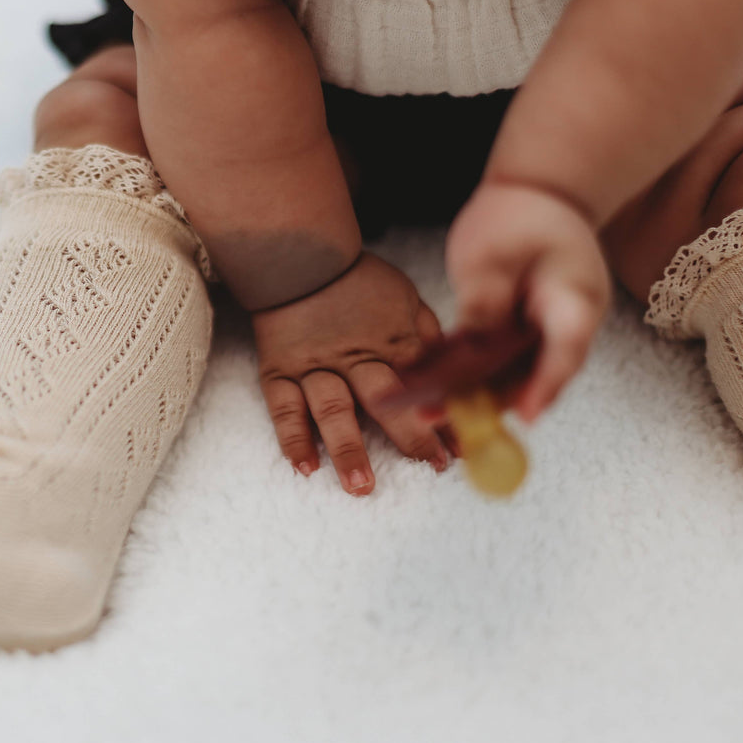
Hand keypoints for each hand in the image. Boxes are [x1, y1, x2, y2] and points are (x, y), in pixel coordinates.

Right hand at [252, 253, 450, 494]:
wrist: (298, 258)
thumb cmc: (358, 280)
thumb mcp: (405, 299)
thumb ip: (427, 337)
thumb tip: (458, 370)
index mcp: (389, 341)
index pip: (424, 384)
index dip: (445, 415)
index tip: (463, 447)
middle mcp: (353, 357)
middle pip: (383, 400)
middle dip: (409, 436)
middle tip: (429, 465)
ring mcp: (314, 366)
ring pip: (332, 410)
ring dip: (347, 448)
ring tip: (361, 485)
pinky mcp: (280, 371)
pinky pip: (284, 408)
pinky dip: (293, 438)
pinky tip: (305, 467)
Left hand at [446, 182, 610, 421]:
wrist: (540, 191)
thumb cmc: (520, 214)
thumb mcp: (490, 252)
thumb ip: (483, 298)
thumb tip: (472, 345)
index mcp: (572, 298)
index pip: (565, 348)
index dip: (545, 384)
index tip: (524, 414)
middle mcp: (569, 323)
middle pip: (539, 373)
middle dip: (496, 402)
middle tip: (450, 421)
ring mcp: (550, 329)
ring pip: (519, 372)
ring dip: (478, 394)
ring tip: (429, 412)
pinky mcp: (527, 330)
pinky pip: (503, 359)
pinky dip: (473, 373)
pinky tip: (431, 385)